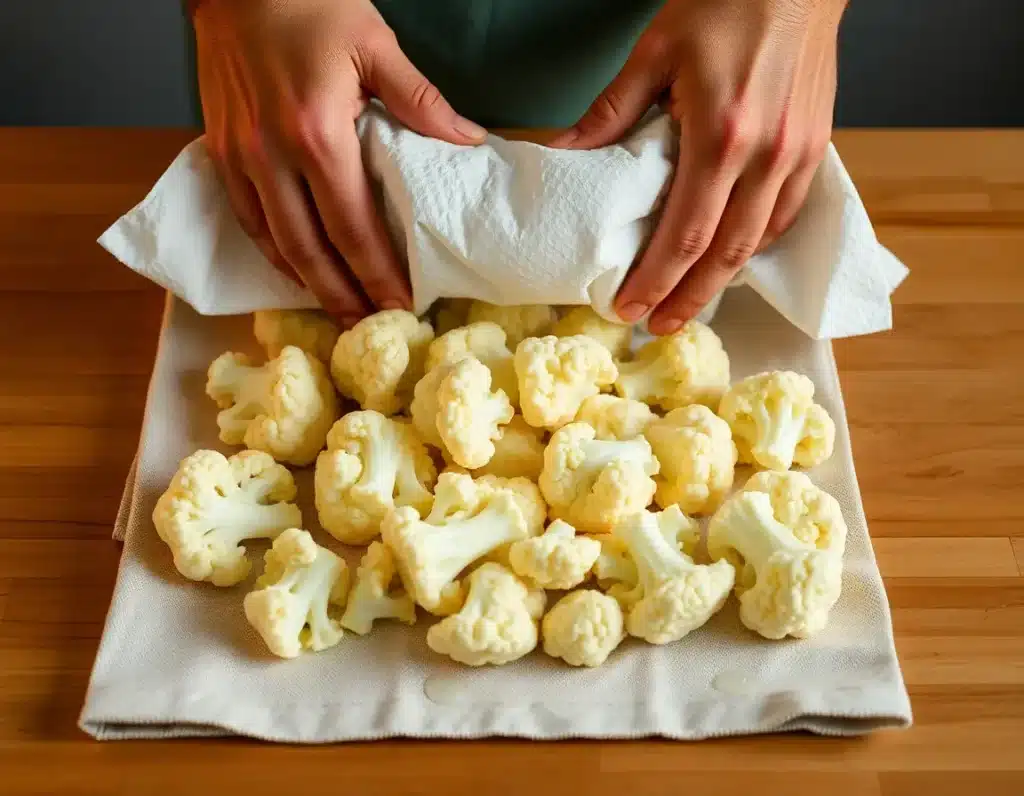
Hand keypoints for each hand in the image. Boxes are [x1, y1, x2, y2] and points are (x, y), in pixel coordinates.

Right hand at [193, 0, 485, 326]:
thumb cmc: (307, 4)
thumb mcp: (374, 43)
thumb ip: (420, 100)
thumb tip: (468, 141)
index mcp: (319, 135)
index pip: (354, 227)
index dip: (378, 274)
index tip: (401, 306)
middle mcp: (275, 157)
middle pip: (312, 250)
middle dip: (344, 297)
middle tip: (369, 330)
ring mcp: (242, 158)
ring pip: (276, 242)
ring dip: (308, 285)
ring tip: (338, 313)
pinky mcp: (223, 151)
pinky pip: (246, 218)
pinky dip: (272, 251)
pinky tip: (294, 269)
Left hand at [553, 0, 845, 333]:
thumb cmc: (726, 3)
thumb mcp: (654, 53)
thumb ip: (610, 113)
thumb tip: (562, 155)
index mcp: (722, 134)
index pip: (685, 233)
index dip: (656, 280)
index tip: (630, 308)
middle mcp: (766, 155)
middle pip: (725, 253)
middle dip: (689, 298)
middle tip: (659, 325)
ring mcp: (797, 155)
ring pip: (759, 241)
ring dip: (722, 281)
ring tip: (688, 303)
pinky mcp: (815, 148)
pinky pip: (785, 215)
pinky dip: (755, 245)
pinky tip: (730, 259)